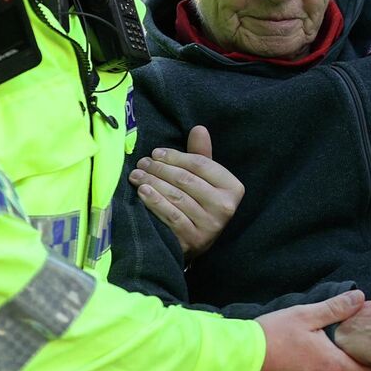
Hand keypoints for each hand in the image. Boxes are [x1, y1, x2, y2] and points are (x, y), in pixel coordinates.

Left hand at [131, 125, 242, 260]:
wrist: (194, 242)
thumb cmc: (199, 204)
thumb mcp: (204, 180)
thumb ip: (201, 155)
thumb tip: (199, 129)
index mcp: (233, 188)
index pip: (201, 165)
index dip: (176, 156)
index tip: (156, 153)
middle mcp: (226, 207)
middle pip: (187, 180)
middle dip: (160, 169)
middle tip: (142, 163)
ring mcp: (211, 225)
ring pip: (177, 196)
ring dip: (153, 183)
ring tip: (137, 176)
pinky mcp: (195, 239)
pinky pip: (171, 215)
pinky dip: (155, 202)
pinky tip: (142, 192)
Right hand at [246, 291, 370, 370]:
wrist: (232, 363)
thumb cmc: (270, 335)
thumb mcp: (304, 315)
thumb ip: (336, 308)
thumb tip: (360, 297)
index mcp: (332, 366)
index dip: (368, 366)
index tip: (358, 354)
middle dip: (335, 366)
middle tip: (320, 347)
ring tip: (298, 356)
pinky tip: (284, 370)